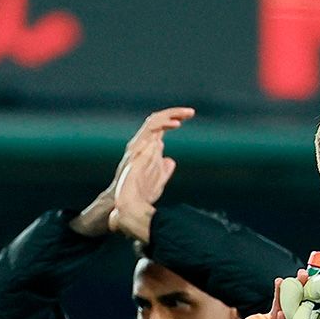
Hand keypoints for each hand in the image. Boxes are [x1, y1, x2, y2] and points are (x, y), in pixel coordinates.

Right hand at [70, 107, 193, 237]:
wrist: (129, 205)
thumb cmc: (141, 194)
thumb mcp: (157, 179)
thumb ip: (163, 169)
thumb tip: (169, 160)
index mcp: (146, 148)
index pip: (159, 126)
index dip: (173, 118)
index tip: (189, 115)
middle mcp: (141, 144)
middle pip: (156, 120)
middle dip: (174, 112)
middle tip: (190, 112)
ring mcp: (138, 147)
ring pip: (152, 122)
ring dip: (169, 116)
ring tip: (184, 117)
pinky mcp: (137, 152)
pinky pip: (149, 134)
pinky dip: (163, 126)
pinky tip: (176, 124)